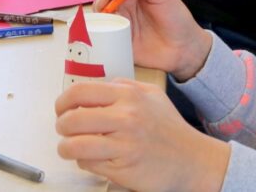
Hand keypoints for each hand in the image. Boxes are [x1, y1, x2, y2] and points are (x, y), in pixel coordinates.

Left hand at [55, 80, 229, 191]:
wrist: (193, 160)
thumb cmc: (170, 129)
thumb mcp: (152, 95)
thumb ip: (124, 86)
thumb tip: (96, 87)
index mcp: (129, 95)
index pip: (80, 91)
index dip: (63, 101)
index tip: (61, 108)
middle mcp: (125, 118)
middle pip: (72, 119)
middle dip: (61, 126)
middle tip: (64, 129)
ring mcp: (123, 145)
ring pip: (74, 145)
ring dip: (65, 147)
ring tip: (69, 147)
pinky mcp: (122, 169)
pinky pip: (87, 164)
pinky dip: (83, 161)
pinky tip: (91, 158)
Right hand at [93, 0, 210, 79]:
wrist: (186, 48)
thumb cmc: (177, 18)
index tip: (105, 0)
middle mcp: (124, 8)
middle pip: (100, 2)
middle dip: (97, 6)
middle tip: (102, 14)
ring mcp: (121, 26)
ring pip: (99, 21)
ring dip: (96, 22)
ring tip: (103, 27)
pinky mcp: (120, 44)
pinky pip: (104, 40)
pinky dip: (99, 39)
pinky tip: (101, 39)